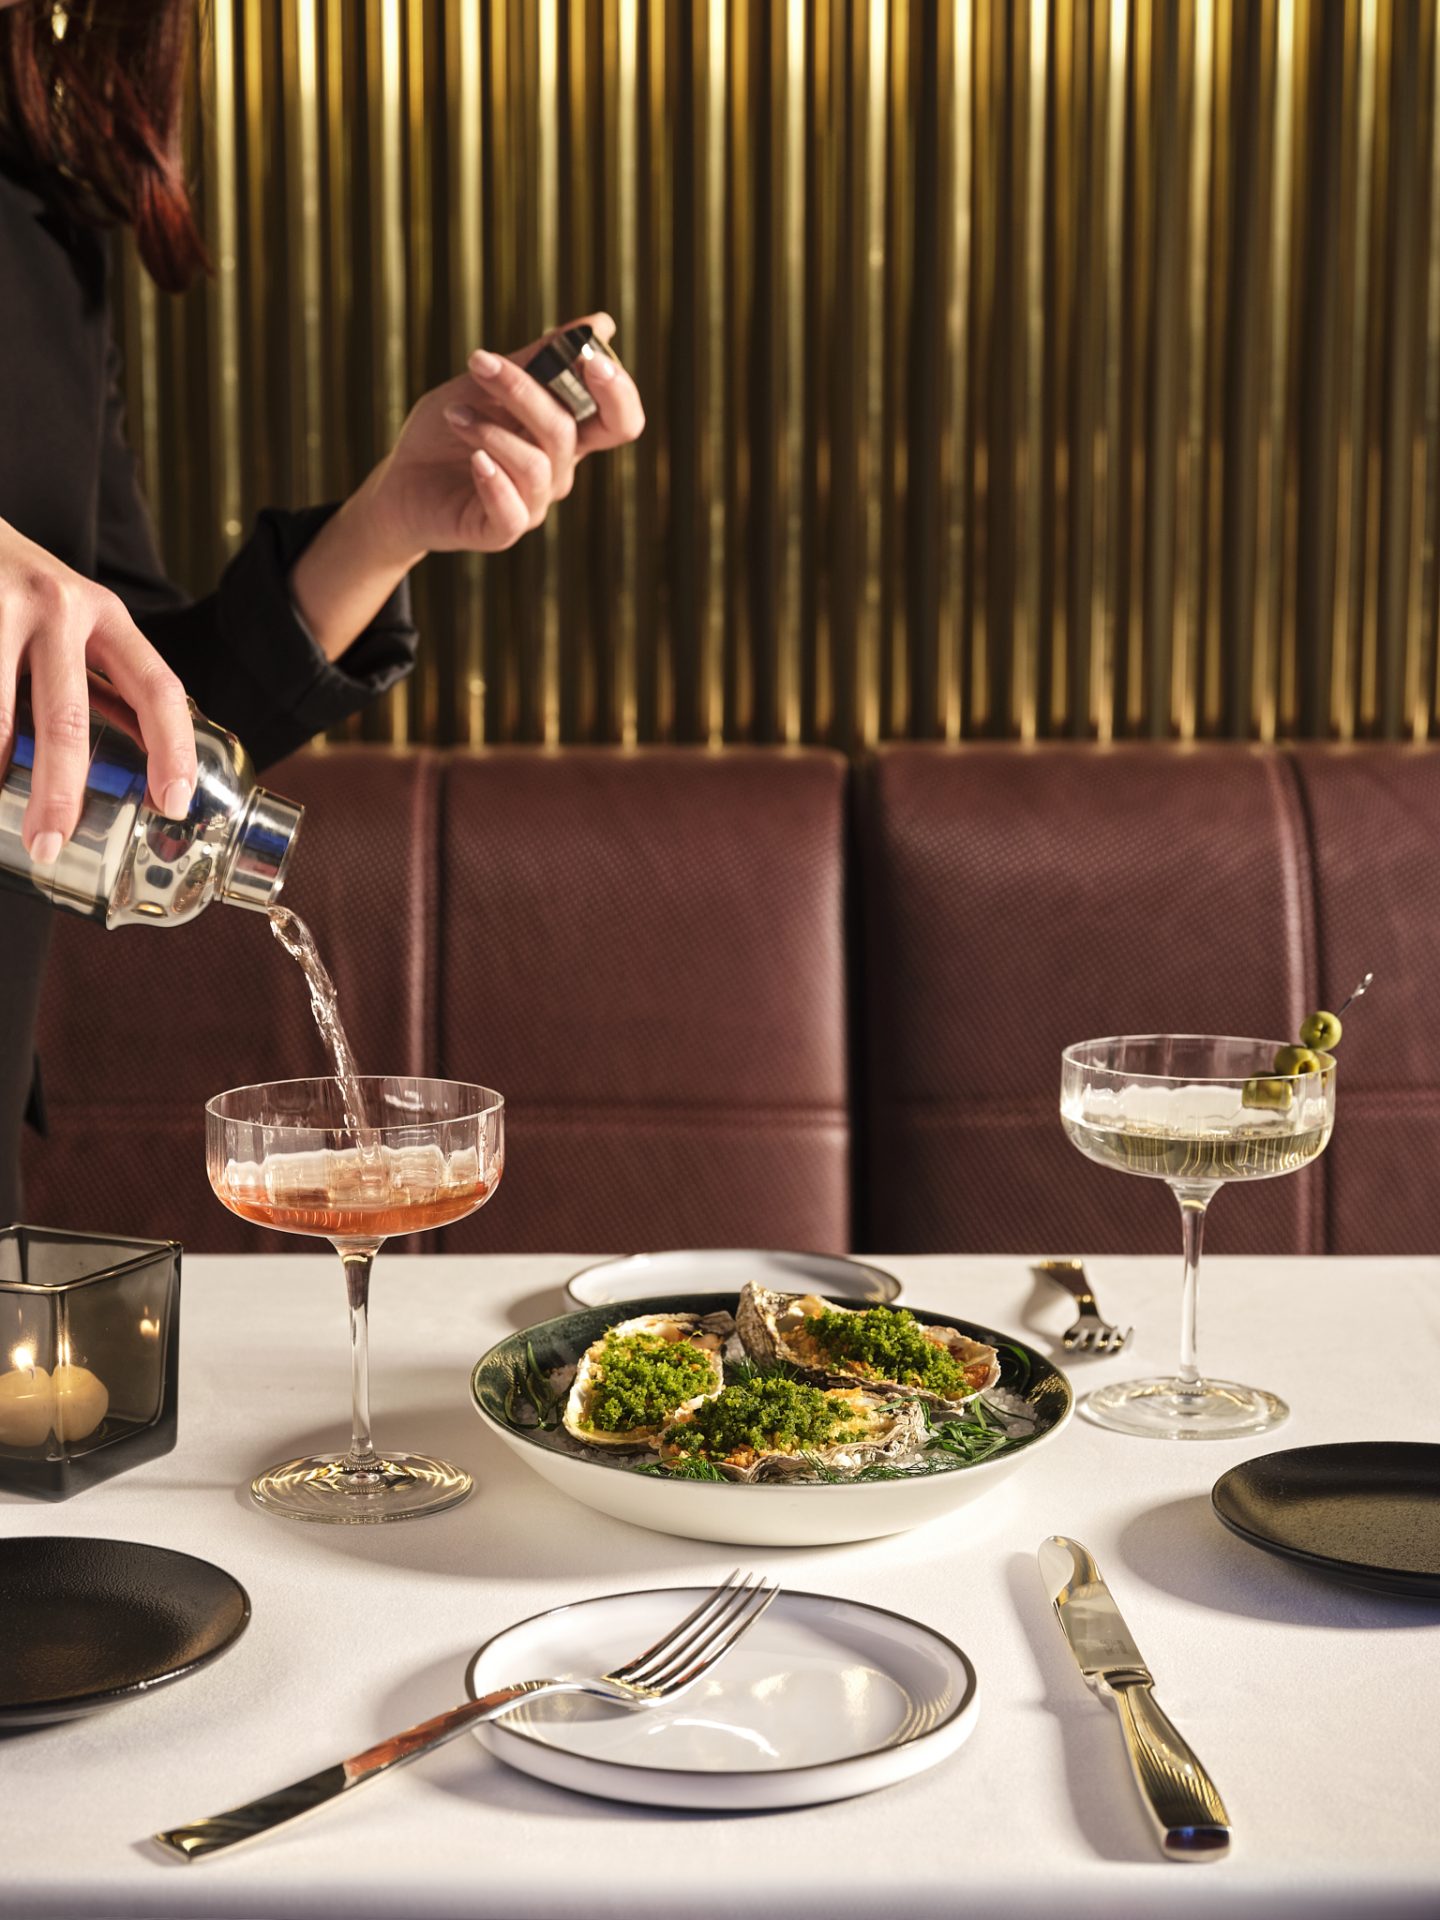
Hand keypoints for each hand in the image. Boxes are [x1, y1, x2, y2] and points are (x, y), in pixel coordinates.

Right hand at [0, 518, 195, 860]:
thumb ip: (106, 684)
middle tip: (51, 843)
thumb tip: (147, 766)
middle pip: (68, 715)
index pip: (156, 687)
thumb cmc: (25, 591)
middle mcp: (58, 606)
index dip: (173, 748)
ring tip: (0, 813)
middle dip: (62, 789)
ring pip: (0, 714)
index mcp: (106, 616)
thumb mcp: (77, 625)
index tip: (173, 803)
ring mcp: (0, 606)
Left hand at [358, 311, 645, 563]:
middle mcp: (556, 472)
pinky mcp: (499, 531)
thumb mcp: (486, 384)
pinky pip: (511, 511)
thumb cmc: (447, 431)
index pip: (619, 421)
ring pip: (536, 465)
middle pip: (568, 432)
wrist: (398, 482)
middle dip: (525, 392)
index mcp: (564, 435)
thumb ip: (537, 360)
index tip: (590, 355)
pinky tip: (472, 459)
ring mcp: (531, 505)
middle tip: (479, 362)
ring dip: (490, 430)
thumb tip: (601, 323)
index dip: (618, 391)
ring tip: (453, 414)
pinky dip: (493, 478)